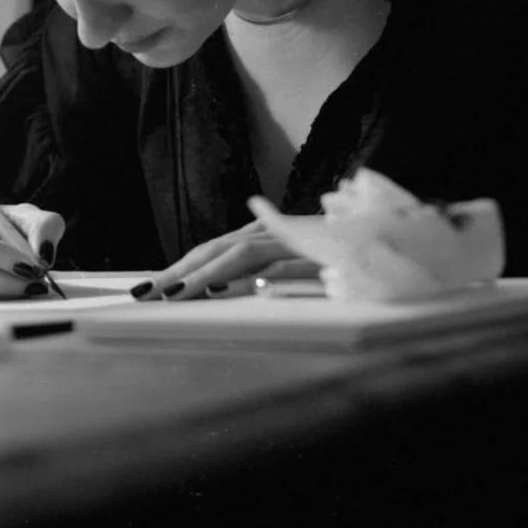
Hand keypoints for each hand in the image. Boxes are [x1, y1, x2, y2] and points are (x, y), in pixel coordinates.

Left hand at [131, 219, 318, 300]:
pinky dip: (258, 278)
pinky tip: (234, 290)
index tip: (146, 289)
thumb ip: (261, 271)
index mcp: (262, 237)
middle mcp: (273, 235)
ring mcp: (295, 242)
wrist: (381, 238)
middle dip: (180, 271)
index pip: (211, 251)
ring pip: (243, 255)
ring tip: (178, 292)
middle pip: (217, 249)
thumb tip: (224, 285)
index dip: (178, 268)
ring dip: (207, 274)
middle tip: (149, 293)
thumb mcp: (290, 265)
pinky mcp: (319, 256)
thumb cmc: (334, 258)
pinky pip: (284, 267)